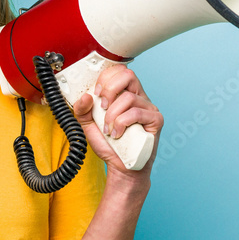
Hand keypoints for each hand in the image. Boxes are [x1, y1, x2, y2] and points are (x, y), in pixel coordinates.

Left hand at [72, 65, 163, 179]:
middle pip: (128, 75)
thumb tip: (85, 96)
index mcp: (124, 94)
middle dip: (109, 90)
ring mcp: (149, 108)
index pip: (119, 72)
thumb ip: (82, 110)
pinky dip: (122, 123)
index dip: (105, 78)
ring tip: (108, 129)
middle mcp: (138, 98)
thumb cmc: (109, 145)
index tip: (95, 94)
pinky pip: (137, 113)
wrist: (120, 167)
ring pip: (129, 97)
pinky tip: (117, 134)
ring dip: (112, 114)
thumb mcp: (88, 125)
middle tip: (102, 107)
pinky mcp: (156, 119)